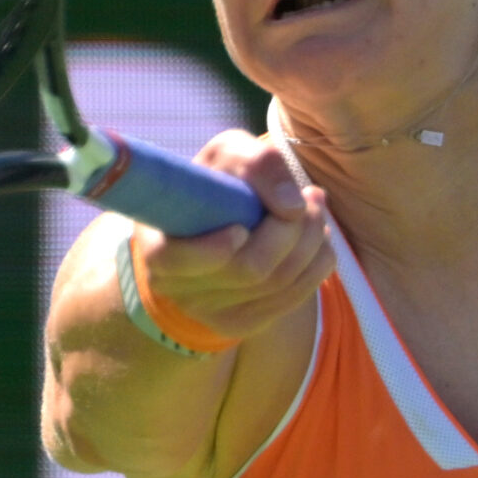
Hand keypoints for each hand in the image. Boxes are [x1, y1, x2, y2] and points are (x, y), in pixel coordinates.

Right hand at [131, 130, 334, 343]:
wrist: (217, 222)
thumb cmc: (217, 182)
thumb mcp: (228, 155)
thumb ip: (256, 164)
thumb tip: (292, 207)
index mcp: (158, 247)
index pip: (175, 260)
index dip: (213, 249)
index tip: (241, 227)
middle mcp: (179, 288)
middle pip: (248, 269)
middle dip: (290, 230)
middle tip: (311, 196)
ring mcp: (211, 313)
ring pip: (277, 283)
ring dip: (311, 241)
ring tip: (316, 207)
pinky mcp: (244, 323)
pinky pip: (294, 297)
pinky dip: (317, 263)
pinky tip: (318, 237)